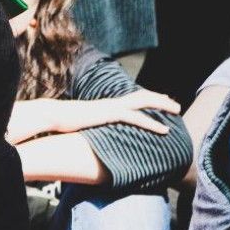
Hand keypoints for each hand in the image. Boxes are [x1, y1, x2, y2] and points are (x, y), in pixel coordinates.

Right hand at [9, 91, 178, 140]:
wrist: (52, 115)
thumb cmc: (60, 121)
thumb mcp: (77, 122)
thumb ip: (86, 125)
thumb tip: (84, 132)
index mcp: (104, 105)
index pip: (130, 98)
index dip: (147, 99)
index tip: (160, 100)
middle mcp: (111, 103)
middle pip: (141, 96)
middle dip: (160, 99)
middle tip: (175, 105)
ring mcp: (112, 107)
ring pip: (144, 102)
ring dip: (162, 106)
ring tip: (177, 110)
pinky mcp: (111, 115)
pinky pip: (137, 118)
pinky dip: (152, 123)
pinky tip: (165, 129)